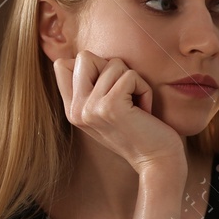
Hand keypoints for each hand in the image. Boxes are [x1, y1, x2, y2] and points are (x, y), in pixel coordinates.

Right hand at [53, 51, 184, 176]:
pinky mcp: (110, 106)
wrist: (157, 162)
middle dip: (112, 68)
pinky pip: (130, 75)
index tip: (109, 89)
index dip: (91, 66)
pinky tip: (145, 111)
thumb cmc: (140, 131)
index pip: (62, 65)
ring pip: (113, 64)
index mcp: (72, 111)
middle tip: (124, 94)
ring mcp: (90, 109)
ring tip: (137, 106)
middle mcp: (75, 110)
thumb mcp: (106, 111)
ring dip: (134, 81)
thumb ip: (91, 88)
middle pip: (84, 57)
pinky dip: (144, 89)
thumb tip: (87, 56)